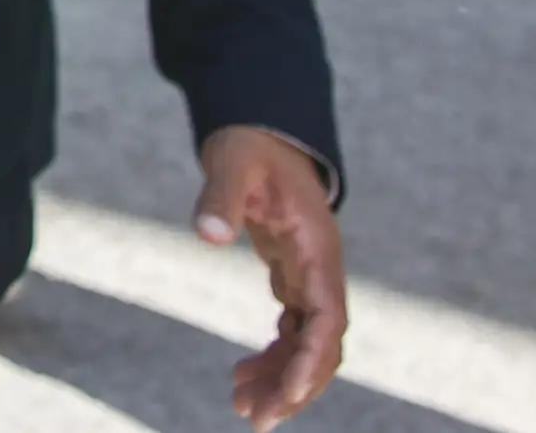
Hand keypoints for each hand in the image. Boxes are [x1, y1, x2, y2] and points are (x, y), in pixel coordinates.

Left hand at [194, 126, 346, 426]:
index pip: (328, 318)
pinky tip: (243, 376)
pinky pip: (292, 331)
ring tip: (243, 406)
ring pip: (308, 344)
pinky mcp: (294, 278)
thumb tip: (207, 235)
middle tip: (259, 420)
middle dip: (297, 385)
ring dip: (282, 378)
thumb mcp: (232, 163)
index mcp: (317, 248)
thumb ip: (220, 196)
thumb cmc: (250, 146)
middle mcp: (322, 269)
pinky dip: (273, 356)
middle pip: (323, 343)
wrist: (263, 131)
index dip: (312, 360)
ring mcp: (311, 276)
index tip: (287, 393)